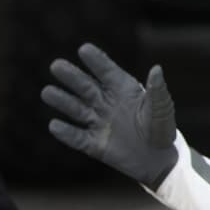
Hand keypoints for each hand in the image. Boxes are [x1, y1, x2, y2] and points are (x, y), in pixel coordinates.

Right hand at [42, 43, 178, 188]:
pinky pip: (77, 137)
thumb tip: (157, 69)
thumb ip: (157, 91)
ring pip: (76, 109)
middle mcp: (106, 103)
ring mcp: (98, 123)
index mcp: (122, 89)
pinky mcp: (94, 144)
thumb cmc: (162, 129)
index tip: (84, 49)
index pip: (106, 72)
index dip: (96, 61)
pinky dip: (66, 133)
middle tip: (56, 65)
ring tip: (47, 92)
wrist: (159, 160)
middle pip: (85, 87)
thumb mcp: (161, 109)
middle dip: (71, 77)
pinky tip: (55, 125)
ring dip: (62, 101)